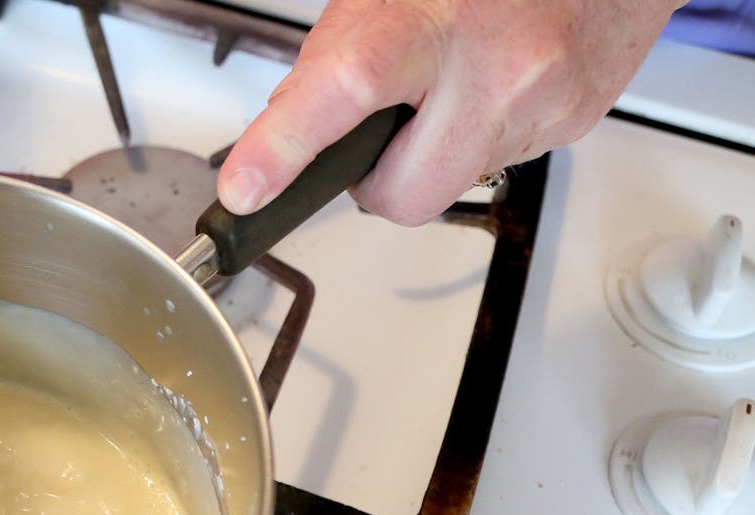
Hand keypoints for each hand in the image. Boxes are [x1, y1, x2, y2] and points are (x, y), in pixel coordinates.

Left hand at [217, 0, 680, 224]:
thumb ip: (338, 55)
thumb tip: (291, 126)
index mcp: (430, 19)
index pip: (347, 87)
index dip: (285, 146)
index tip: (247, 187)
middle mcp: (494, 68)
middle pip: (398, 193)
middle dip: (374, 182)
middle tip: (377, 136)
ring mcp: (539, 105)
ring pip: (445, 190)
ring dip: (428, 158)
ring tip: (446, 92)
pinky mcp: (569, 126)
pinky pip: (495, 166)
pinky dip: (479, 139)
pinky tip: (491, 89)